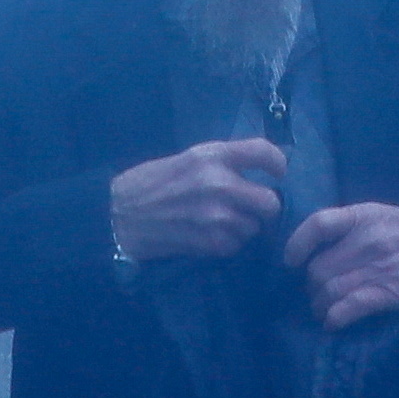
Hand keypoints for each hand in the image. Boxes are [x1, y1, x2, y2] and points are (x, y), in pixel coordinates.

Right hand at [110, 139, 285, 262]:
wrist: (120, 214)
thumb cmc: (154, 182)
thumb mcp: (189, 158)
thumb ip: (224, 161)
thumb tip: (261, 169)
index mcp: (213, 156)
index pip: (264, 152)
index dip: (278, 163)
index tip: (278, 173)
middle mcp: (219, 183)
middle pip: (271, 201)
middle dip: (263, 207)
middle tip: (249, 207)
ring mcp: (216, 215)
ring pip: (254, 227)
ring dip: (243, 227)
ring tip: (219, 221)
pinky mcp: (209, 242)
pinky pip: (236, 245)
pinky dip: (227, 243)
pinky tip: (207, 235)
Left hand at [288, 201, 398, 325]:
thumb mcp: (378, 213)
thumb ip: (348, 224)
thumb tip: (315, 246)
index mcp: (362, 216)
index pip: (317, 224)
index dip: (297, 244)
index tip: (291, 261)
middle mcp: (366, 241)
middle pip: (318, 268)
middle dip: (310, 286)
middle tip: (315, 292)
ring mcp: (378, 268)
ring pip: (329, 291)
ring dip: (319, 305)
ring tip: (322, 309)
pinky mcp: (391, 293)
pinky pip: (350, 308)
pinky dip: (335, 318)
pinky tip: (332, 322)